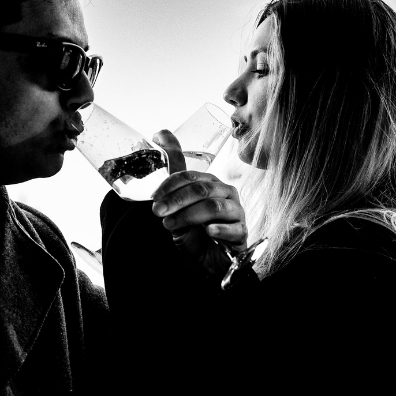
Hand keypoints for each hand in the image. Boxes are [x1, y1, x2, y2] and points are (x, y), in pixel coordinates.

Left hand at [151, 130, 247, 277]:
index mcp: (211, 183)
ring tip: (171, 226)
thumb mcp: (178, 207)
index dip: (170, 185)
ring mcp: (236, 213)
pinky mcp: (242, 233)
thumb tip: (160, 132)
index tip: (154, 198)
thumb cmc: (194, 233)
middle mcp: (226, 194)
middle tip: (158, 213)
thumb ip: (172, 178)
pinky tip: (207, 232)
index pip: (191, 177)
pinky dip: (218, 229)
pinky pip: (232, 228)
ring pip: (213, 207)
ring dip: (188, 216)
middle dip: (176, 200)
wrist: (208, 263)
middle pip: (201, 189)